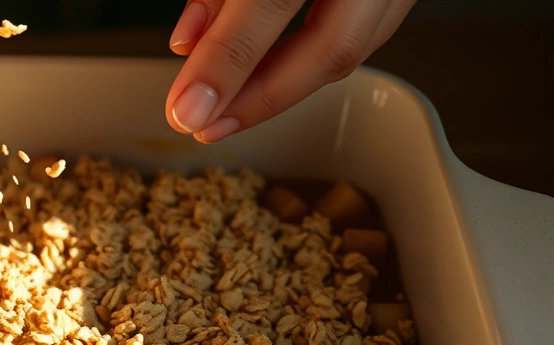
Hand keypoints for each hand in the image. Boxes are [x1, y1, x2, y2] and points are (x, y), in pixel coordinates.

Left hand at [166, 0, 414, 141]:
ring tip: (228, 106)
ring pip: (354, 47)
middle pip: (333, 47)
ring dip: (286, 84)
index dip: (226, 61)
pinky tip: (270, 71)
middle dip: (260, 96)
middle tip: (204, 124)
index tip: (186, 109)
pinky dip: (313, 55)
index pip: (271, 3)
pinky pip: (367, 29)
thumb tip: (187, 44)